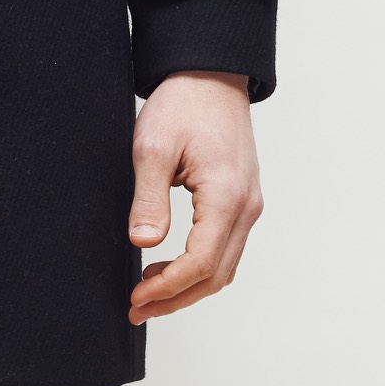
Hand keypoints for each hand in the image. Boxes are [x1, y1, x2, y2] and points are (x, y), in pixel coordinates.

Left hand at [128, 71, 262, 324]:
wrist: (211, 76)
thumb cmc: (183, 104)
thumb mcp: (152, 148)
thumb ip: (148, 199)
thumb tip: (144, 244)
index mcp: (225, 196)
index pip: (200, 263)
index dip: (167, 288)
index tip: (136, 296)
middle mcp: (245, 206)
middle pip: (216, 276)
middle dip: (175, 300)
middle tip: (136, 310)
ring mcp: (248, 205)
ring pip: (223, 268)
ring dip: (187, 288)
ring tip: (147, 296)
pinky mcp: (241, 202)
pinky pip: (225, 249)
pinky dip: (198, 269)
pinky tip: (166, 269)